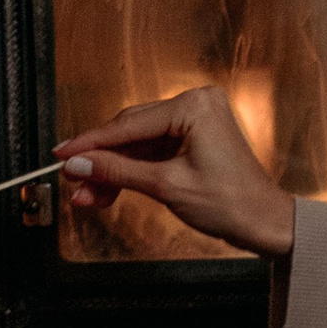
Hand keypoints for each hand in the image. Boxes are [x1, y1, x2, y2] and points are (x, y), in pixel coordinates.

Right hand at [56, 87, 296, 259]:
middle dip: (100, 161)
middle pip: (131, 132)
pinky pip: (152, 151)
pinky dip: (131, 171)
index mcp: (195, 106)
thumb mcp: (166, 186)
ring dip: (112, 171)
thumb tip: (79, 164)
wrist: (264, 223)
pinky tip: (107, 189)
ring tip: (87, 195)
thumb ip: (118, 172)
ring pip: (138, 145)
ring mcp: (196, 121)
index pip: (129, 124)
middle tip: (72, 181)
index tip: (62, 154)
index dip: (90, 142)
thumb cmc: (233, 203)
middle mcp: (196, 105)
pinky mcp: (194, 138)